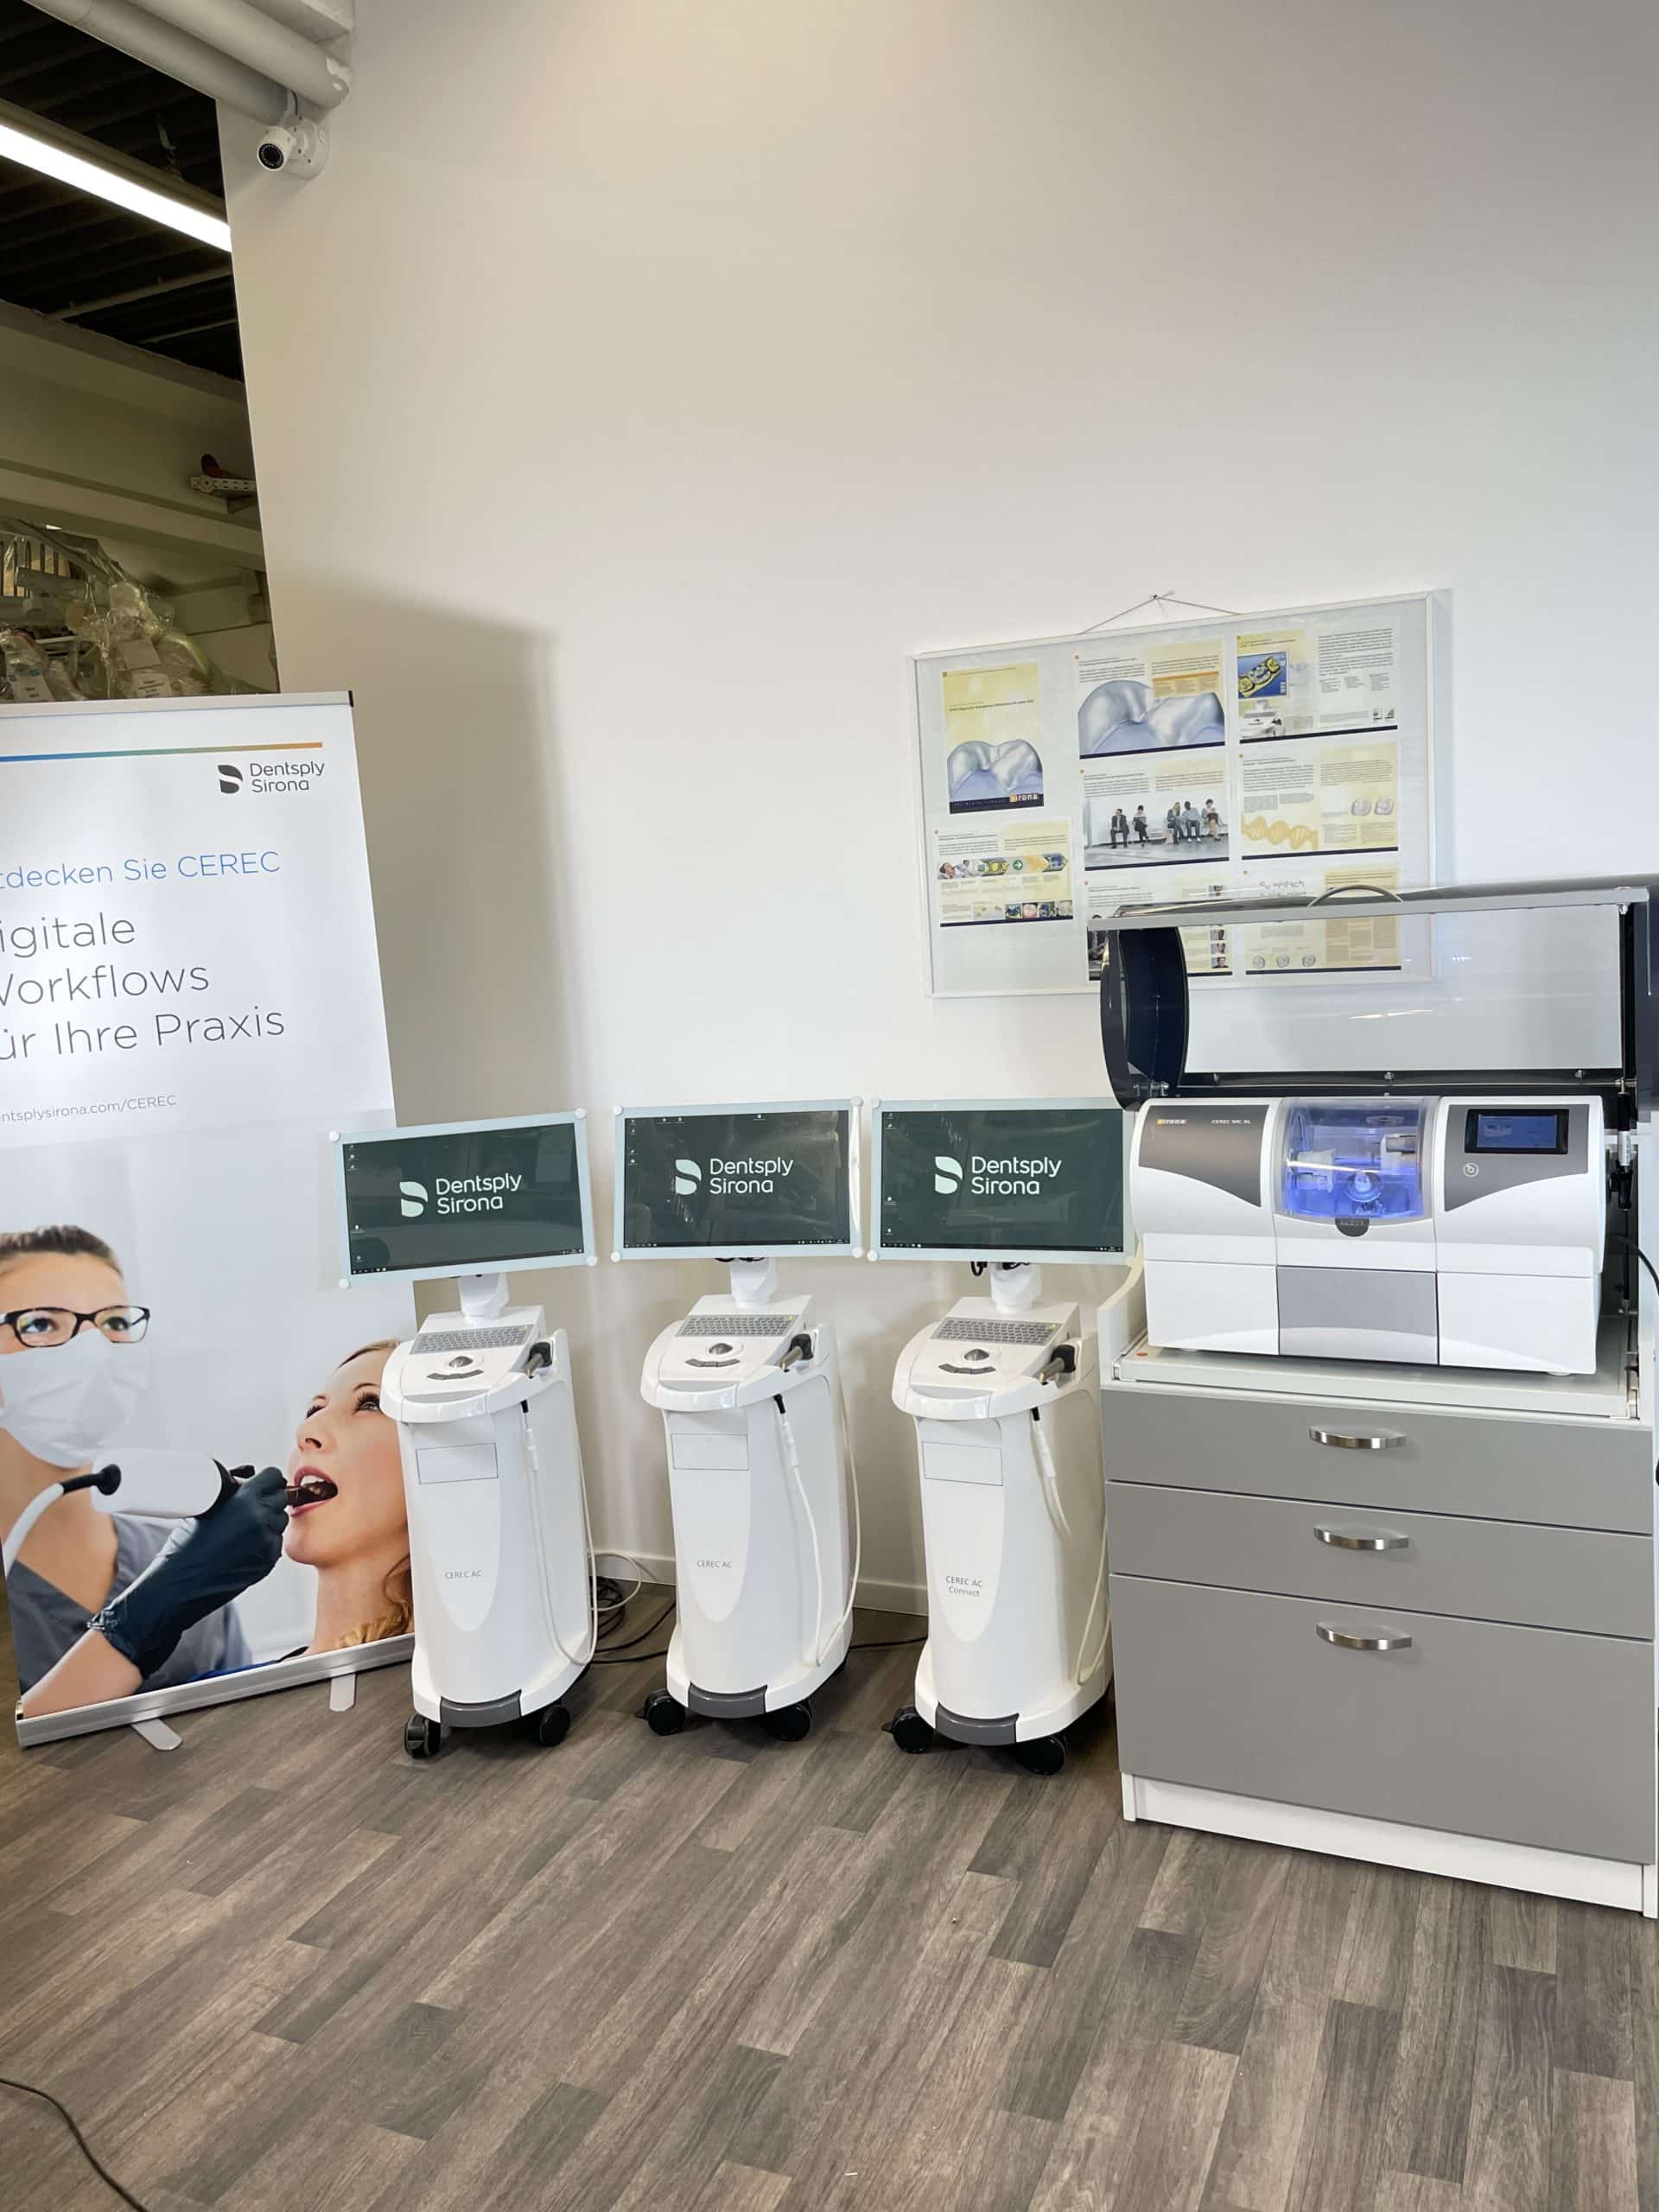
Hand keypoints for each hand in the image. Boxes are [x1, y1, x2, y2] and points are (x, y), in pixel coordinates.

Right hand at [89, 1466, 287, 1681]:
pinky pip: (275, 1542)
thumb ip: (230, 1485)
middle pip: (281, 1497)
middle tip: (250, 1504)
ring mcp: (267, 1543)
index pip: (273, 1477)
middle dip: (268, 1497)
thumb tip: (250, 1470)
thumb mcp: (205, 1506)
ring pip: (280, 1521)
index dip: (266, 1479)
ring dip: (268, 1519)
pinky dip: (265, 1540)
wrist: (180, 1584)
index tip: (259, 1483)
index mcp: (245, 1501)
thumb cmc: (185, 1543)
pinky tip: (243, 1545)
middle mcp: (261, 1520)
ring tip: (243, 1526)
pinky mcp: (268, 1562)